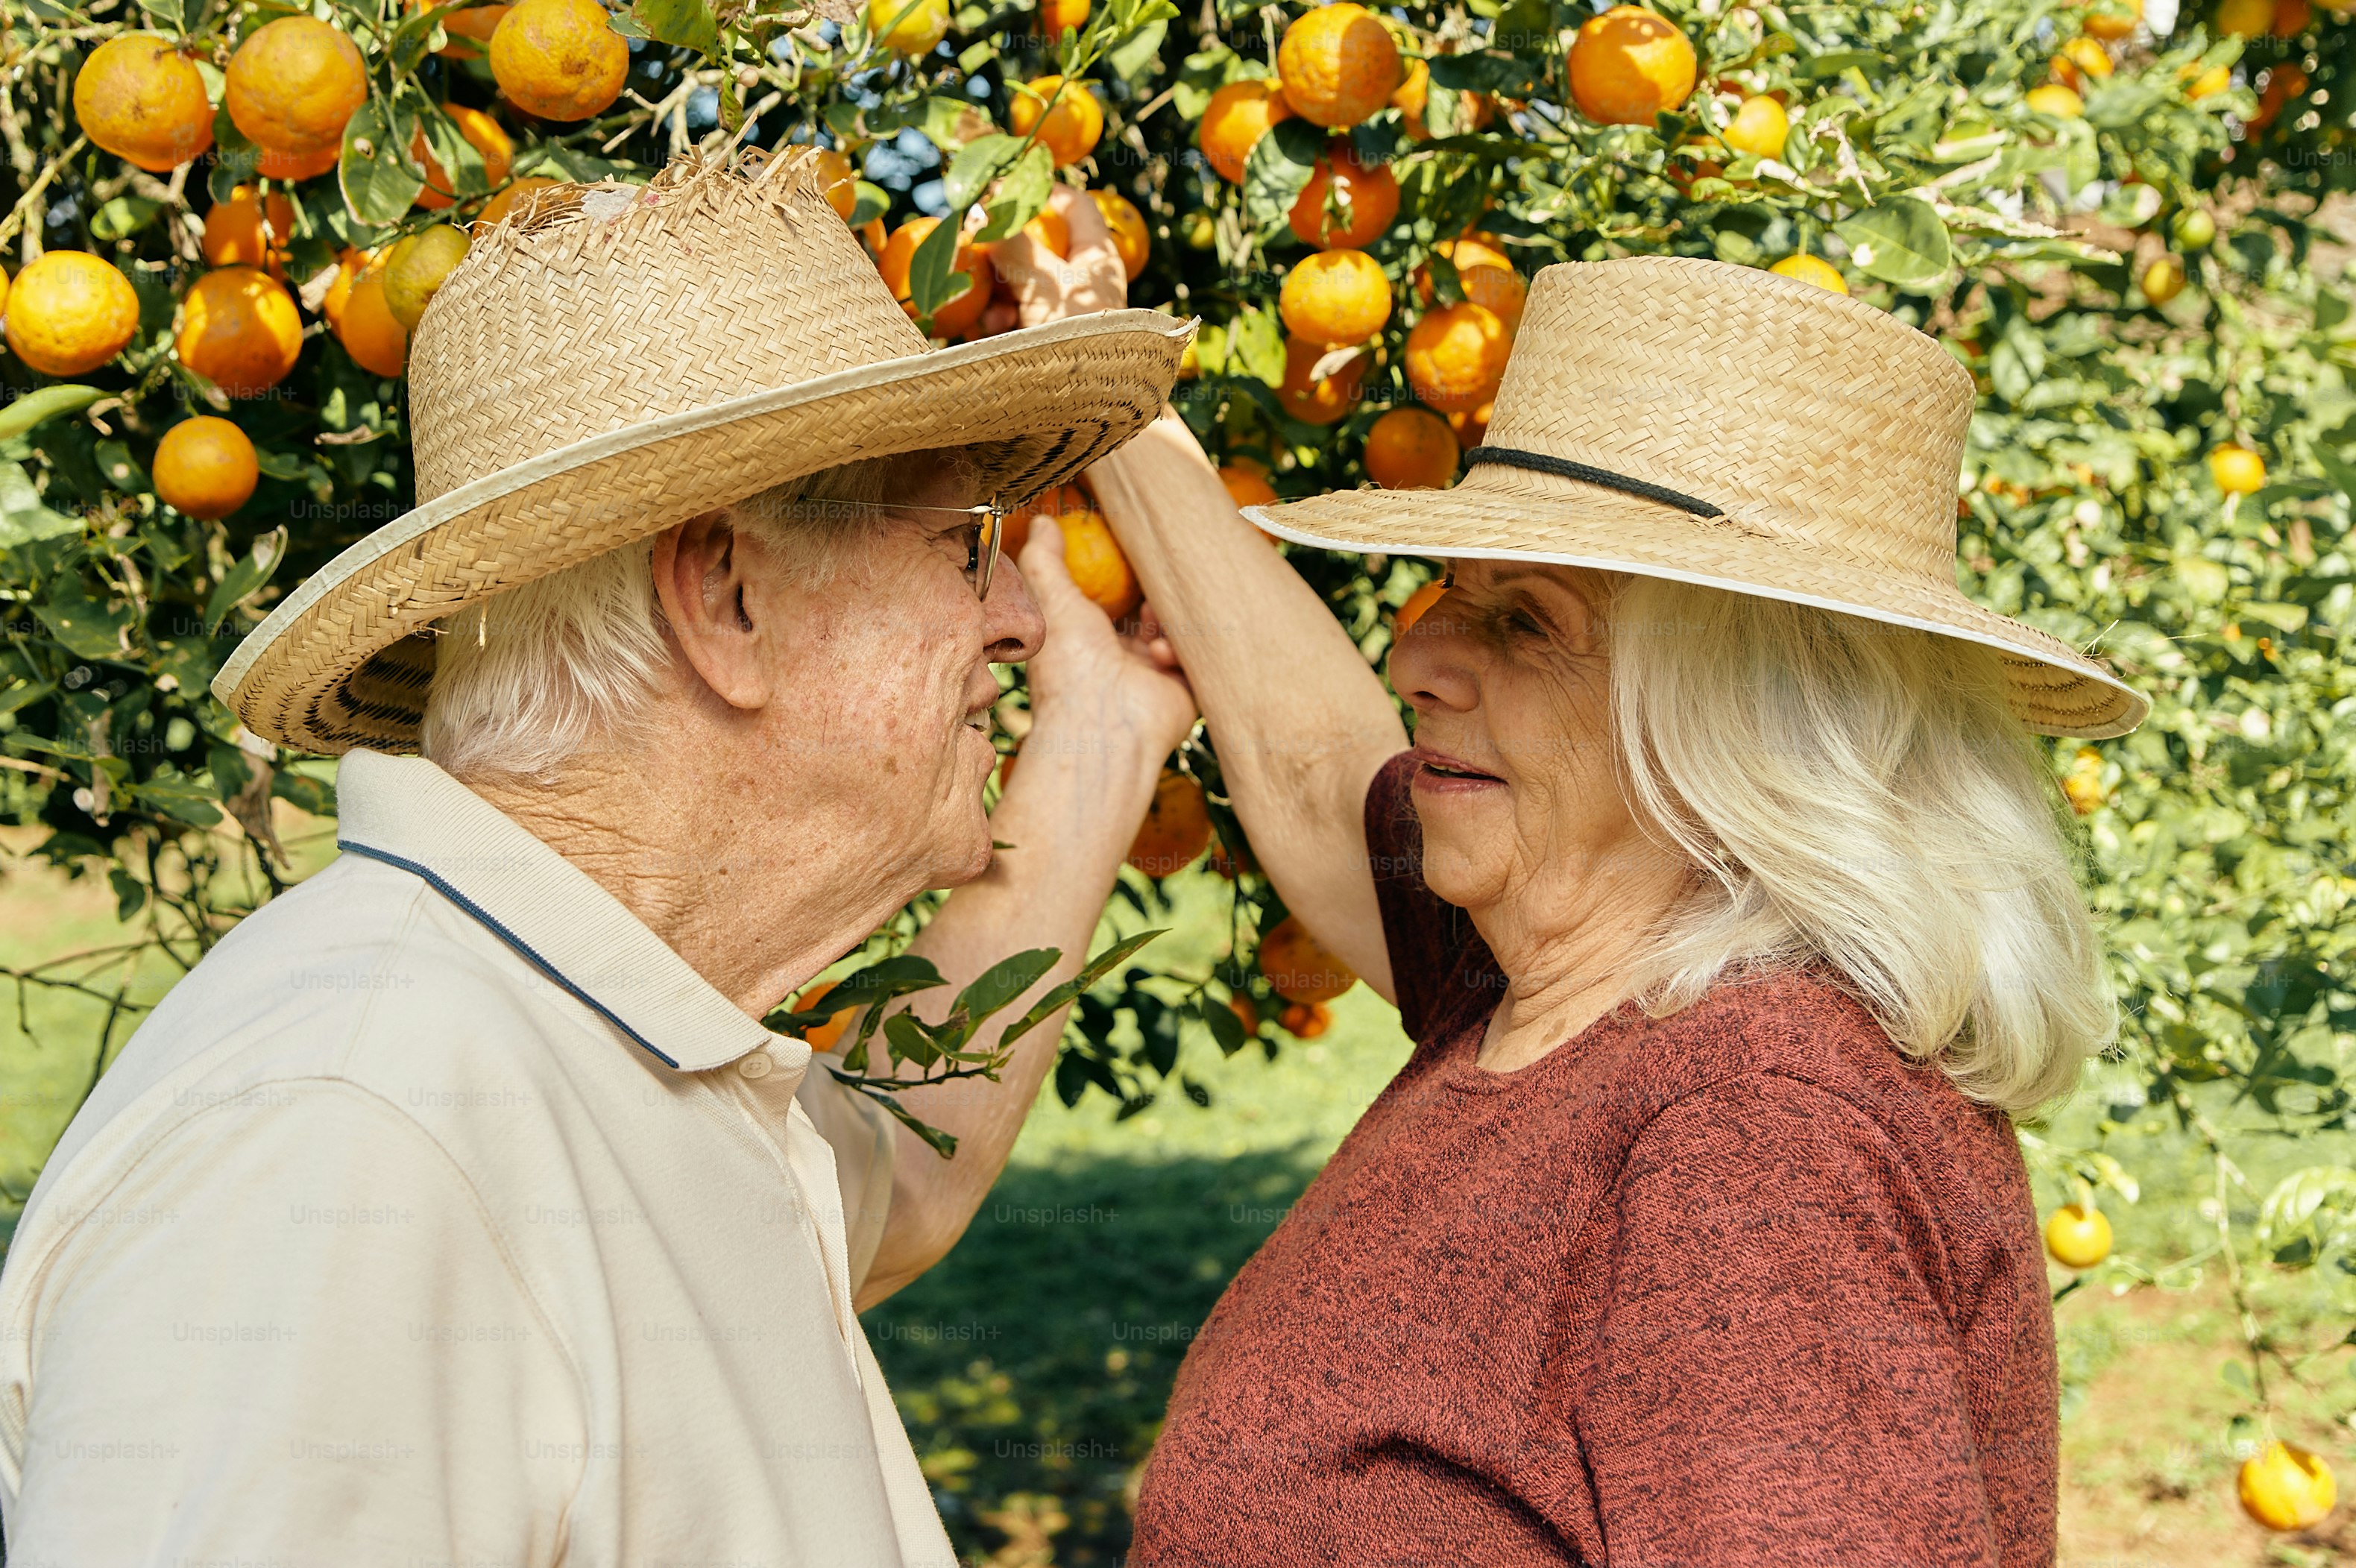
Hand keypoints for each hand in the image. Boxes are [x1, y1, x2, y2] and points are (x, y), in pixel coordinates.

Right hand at [992, 184, 1126, 326]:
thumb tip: (983, 215)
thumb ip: (1013, 247)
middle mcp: (1081, 279)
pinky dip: (999, 319)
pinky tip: (991, 328)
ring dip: (996, 296)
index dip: (1045, 192)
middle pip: (1035, 247)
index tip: (1008, 190)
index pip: (1077, 207)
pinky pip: (1014, 315)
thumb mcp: (1043, 284)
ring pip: (1018, 284)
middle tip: (978, 255)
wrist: (1090, 397)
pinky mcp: (1047, 334)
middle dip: (1003, 257)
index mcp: (1095, 256)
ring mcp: (1063, 308)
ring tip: (991, 316)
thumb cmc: (1078, 332)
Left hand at [1014, 514, 1195, 763]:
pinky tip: (1162, 654)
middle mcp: (1123, 660)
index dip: (1124, 579)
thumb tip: (1043, 521)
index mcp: (1089, 642)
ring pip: (1177, 630)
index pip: (1113, 603)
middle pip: (1150, 613)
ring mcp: (1155, 675)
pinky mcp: (1185, 688)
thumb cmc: (1070, 668)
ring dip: (1167, 619)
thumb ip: (1046, 561)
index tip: (1131, 555)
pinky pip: (1196, 656)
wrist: (1103, 726)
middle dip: (1154, 594)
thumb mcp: (1052, 602)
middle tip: (1153, 579)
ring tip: (1153, 618)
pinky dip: (1180, 648)